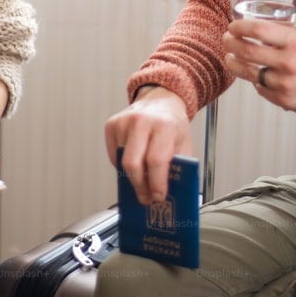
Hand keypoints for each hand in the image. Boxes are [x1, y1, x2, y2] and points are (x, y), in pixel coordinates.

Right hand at [104, 86, 192, 204]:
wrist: (160, 100)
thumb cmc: (172, 123)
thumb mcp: (184, 143)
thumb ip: (180, 165)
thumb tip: (172, 191)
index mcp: (164, 126)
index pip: (156, 160)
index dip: (156, 183)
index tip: (158, 195)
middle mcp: (142, 121)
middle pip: (133, 164)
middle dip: (139, 186)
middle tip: (145, 196)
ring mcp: (124, 122)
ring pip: (122, 161)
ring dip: (132, 176)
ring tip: (142, 180)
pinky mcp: (112, 124)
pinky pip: (114, 154)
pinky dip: (122, 164)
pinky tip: (134, 161)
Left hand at [222, 19, 295, 117]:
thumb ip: (283, 30)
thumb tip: (255, 23)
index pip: (258, 30)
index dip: (239, 27)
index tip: (233, 26)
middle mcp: (290, 63)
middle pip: (246, 51)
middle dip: (230, 43)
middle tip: (226, 40)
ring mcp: (285, 84)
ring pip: (247, 72)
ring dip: (233, 63)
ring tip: (230, 57)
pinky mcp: (282, 100)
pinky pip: (259, 88)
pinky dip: (255, 80)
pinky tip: (258, 75)